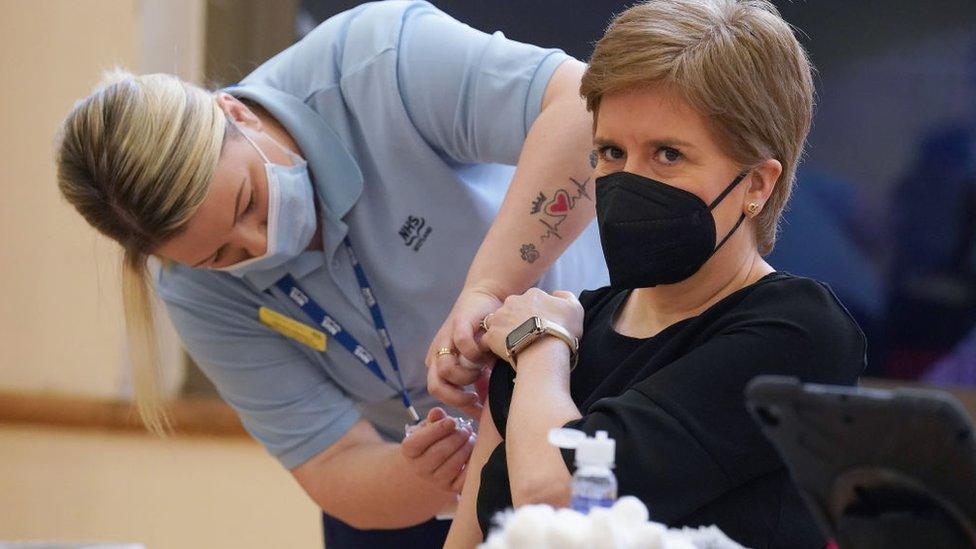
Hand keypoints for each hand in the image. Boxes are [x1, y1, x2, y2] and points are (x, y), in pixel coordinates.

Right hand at [400, 407, 475, 493]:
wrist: (431, 466)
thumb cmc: (431, 441)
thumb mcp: (428, 427)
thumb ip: (434, 419)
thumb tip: (438, 412)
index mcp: (409, 451)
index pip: (418, 442)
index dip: (436, 430)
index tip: (452, 421)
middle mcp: (419, 469)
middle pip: (439, 453)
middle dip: (457, 438)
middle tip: (467, 429)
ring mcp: (435, 481)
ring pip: (453, 465)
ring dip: (466, 449)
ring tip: (471, 438)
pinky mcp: (451, 489)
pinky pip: (464, 479)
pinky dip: (472, 464)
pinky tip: (474, 452)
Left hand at [426, 287, 501, 416]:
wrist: (486, 297)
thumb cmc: (485, 334)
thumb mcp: (481, 364)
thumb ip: (480, 384)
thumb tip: (485, 410)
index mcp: (439, 364)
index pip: (438, 393)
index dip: (458, 405)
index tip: (478, 410)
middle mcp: (438, 353)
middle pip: (434, 387)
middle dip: (456, 398)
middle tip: (475, 397)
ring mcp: (446, 339)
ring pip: (445, 369)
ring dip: (467, 376)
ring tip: (481, 371)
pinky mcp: (459, 323)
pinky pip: (462, 345)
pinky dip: (475, 353)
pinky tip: (486, 352)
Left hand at [482, 288, 583, 361]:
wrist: (546, 351)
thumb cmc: (562, 331)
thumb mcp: (575, 309)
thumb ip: (566, 297)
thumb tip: (557, 295)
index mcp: (532, 294)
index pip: (530, 301)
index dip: (534, 314)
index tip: (539, 326)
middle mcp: (513, 301)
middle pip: (512, 309)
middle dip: (517, 320)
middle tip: (526, 336)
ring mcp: (500, 317)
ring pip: (498, 322)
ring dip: (504, 331)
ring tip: (514, 344)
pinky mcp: (491, 334)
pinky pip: (489, 339)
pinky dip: (495, 346)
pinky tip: (505, 353)